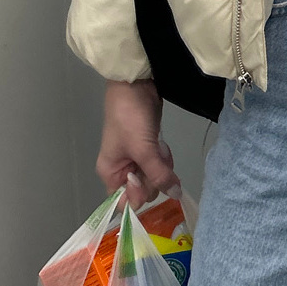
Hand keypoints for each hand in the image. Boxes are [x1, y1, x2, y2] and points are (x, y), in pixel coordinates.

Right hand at [98, 80, 177, 201]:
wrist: (135, 84)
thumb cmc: (130, 118)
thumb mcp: (143, 149)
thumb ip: (159, 175)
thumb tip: (175, 194)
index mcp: (111, 173)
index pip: (124, 201)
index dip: (139, 196)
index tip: (147, 181)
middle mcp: (121, 169)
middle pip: (143, 190)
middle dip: (154, 176)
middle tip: (155, 157)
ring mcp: (135, 158)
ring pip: (154, 176)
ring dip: (161, 165)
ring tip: (159, 147)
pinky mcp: (148, 147)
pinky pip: (159, 163)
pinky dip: (163, 157)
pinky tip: (163, 144)